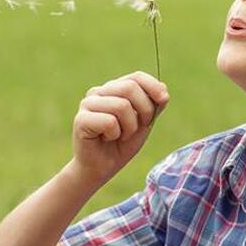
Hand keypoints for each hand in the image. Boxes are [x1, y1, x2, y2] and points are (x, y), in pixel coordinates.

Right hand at [68, 71, 168, 185]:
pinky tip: (106, 139)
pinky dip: (115, 135)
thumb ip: (154, 105)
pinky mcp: (81, 119)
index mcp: (114, 88)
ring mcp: (88, 104)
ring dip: (129, 127)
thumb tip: (163, 89)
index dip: (153, 86)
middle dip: (144, 110)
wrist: (102, 168)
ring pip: (121, 106)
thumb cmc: (122, 144)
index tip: (164, 99)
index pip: (136, 76)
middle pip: (130, 88)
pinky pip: (109, 122)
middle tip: (138, 128)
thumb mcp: (144, 122)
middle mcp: (99, 91)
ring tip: (120, 135)